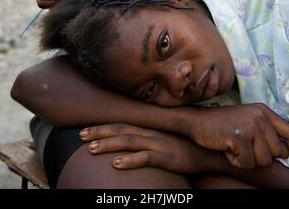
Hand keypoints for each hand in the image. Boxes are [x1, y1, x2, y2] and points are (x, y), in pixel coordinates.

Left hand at [79, 123, 213, 173]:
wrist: (208, 151)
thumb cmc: (184, 146)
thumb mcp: (164, 139)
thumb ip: (148, 138)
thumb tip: (130, 143)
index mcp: (149, 128)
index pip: (121, 124)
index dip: (102, 126)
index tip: (85, 129)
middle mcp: (151, 133)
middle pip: (121, 130)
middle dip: (99, 132)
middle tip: (80, 135)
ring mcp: (159, 144)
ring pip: (129, 141)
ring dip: (108, 145)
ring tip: (90, 149)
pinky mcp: (167, 157)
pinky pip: (145, 158)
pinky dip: (130, 160)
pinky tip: (116, 165)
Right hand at [182, 103, 288, 168]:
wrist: (197, 121)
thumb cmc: (222, 125)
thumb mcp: (248, 121)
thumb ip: (267, 132)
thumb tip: (288, 152)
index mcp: (264, 111)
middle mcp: (260, 116)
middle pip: (278, 152)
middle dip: (261, 156)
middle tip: (244, 147)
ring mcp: (250, 125)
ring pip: (264, 160)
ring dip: (248, 160)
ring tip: (235, 147)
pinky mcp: (239, 136)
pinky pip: (248, 164)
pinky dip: (237, 162)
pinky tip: (227, 148)